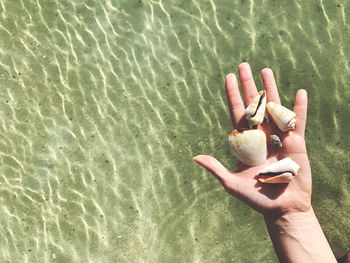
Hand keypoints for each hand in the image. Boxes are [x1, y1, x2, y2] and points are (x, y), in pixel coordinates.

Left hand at [194, 62, 310, 216]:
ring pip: (274, 107)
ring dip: (270, 89)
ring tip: (265, 70)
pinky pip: (298, 122)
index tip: (228, 77)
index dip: (233, 94)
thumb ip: (216, 168)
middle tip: (244, 65)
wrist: (281, 209)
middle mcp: (261, 135)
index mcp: (246, 142)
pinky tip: (300, 92)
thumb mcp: (231, 183)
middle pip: (254, 104)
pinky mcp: (297, 144)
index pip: (238, 112)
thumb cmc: (255, 198)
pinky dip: (299, 108)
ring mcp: (279, 137)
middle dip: (249, 85)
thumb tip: (195, 157)